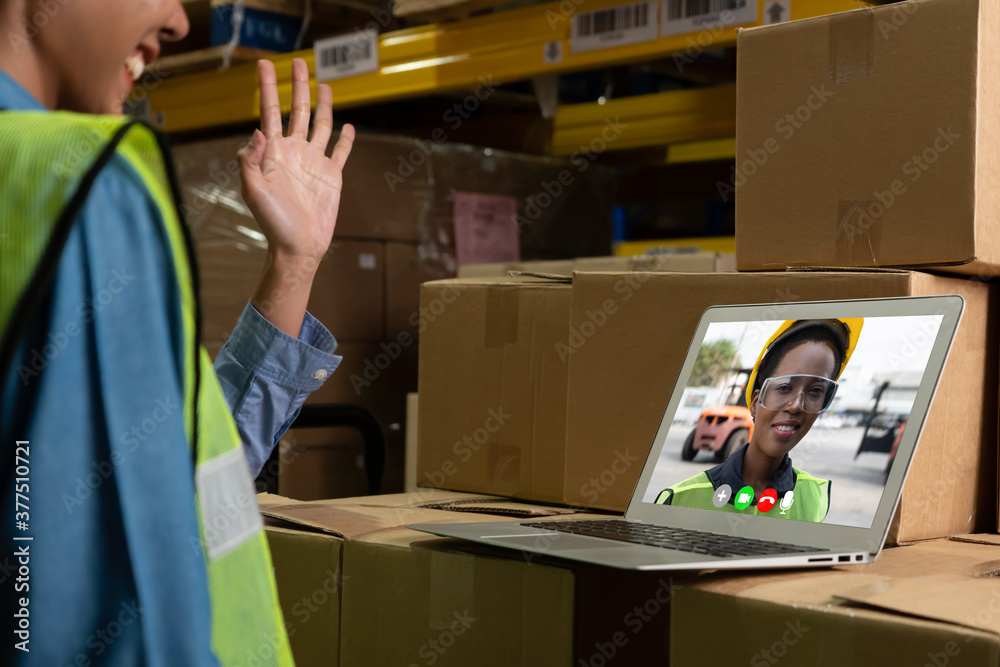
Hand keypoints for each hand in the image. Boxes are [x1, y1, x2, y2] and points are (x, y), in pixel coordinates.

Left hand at [238, 57, 354, 265]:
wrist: (298, 247)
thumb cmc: (272, 223)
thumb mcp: (254, 192)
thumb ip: (250, 161)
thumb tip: (257, 132)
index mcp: (274, 152)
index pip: (270, 112)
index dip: (267, 88)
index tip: (264, 64)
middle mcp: (294, 151)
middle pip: (297, 110)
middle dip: (297, 86)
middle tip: (298, 61)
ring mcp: (314, 162)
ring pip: (321, 125)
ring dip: (323, 105)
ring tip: (325, 84)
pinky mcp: (332, 176)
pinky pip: (340, 152)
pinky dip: (345, 139)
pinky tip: (348, 127)